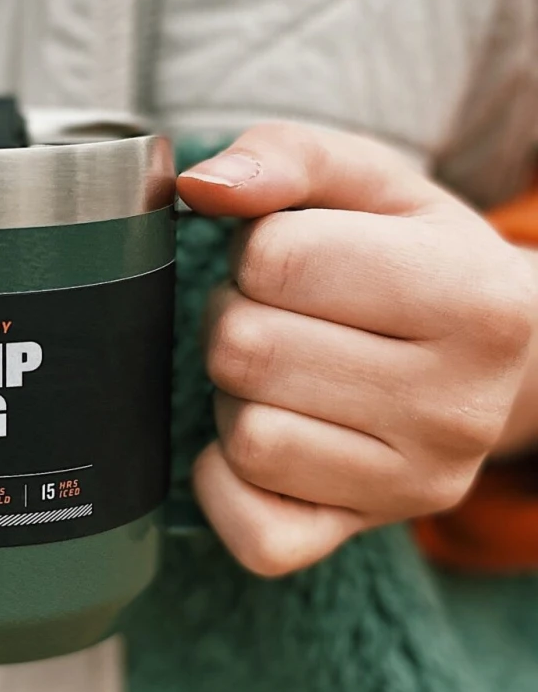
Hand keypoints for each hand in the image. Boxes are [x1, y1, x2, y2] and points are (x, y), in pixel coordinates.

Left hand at [176, 123, 537, 577]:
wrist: (490, 360)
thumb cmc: (413, 256)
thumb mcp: (373, 184)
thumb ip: (288, 156)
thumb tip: (202, 186)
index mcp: (481, 299)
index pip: (279, 259)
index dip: (258, 248)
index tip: (293, 257)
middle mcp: (462, 406)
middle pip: (249, 350)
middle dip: (237, 318)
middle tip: (279, 316)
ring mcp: (417, 485)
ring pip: (248, 438)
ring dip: (236, 395)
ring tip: (283, 372)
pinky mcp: (361, 536)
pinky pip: (252, 532)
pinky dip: (225, 482)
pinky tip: (263, 436)